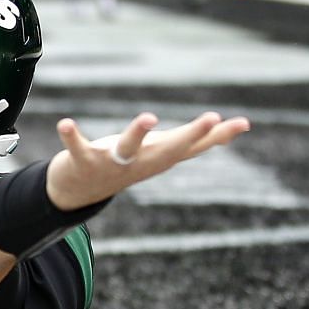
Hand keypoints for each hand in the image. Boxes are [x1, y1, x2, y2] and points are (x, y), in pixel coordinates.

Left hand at [47, 111, 251, 209]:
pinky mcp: (83, 161)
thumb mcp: (165, 151)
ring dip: (137, 133)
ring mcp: (112, 163)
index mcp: (159, 157)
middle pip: (170, 148)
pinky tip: (65, 124)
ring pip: (128, 148)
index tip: (243, 123)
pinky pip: (77, 148)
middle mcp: (141, 161)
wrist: (78, 192)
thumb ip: (198, 140)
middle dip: (191, 134)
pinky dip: (71, 137)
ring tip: (149, 117)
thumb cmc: (128, 163)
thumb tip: (239, 126)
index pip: (194, 146)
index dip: (218, 135)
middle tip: (212, 118)